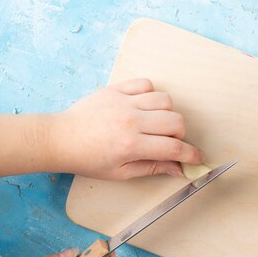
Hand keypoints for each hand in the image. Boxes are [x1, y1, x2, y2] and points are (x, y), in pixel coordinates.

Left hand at [50, 78, 202, 179]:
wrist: (59, 139)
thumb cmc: (88, 159)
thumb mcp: (121, 172)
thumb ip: (152, 168)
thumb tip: (178, 169)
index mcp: (131, 145)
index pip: (174, 148)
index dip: (191, 154)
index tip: (198, 158)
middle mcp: (131, 121)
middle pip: (176, 121)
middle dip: (180, 134)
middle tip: (169, 141)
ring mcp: (123, 102)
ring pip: (165, 100)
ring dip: (167, 114)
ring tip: (155, 123)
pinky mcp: (115, 89)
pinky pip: (146, 84)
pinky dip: (151, 94)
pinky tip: (144, 106)